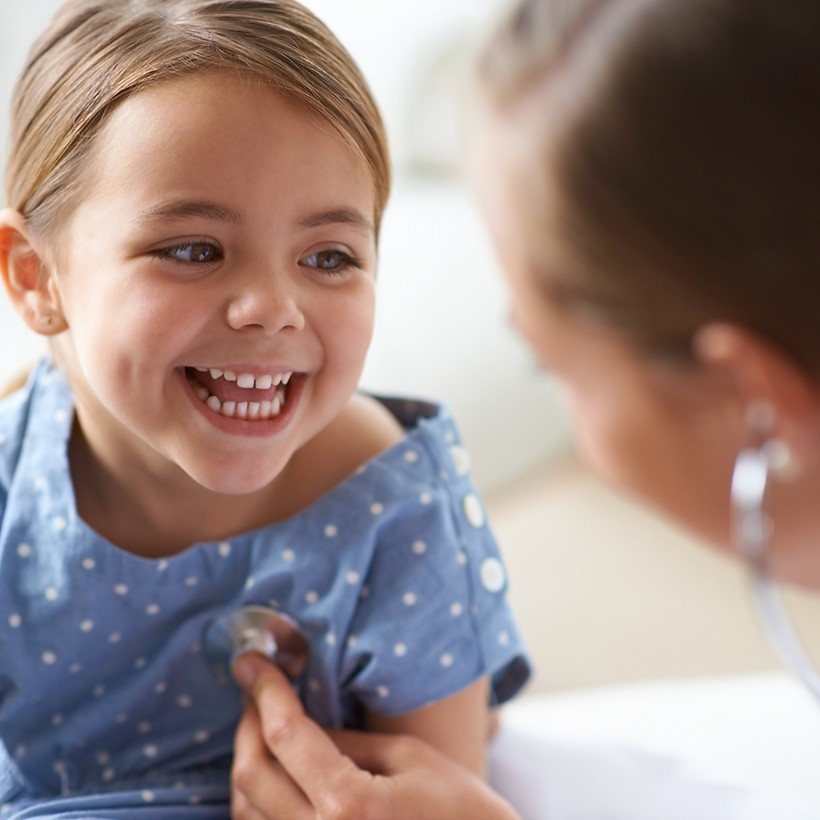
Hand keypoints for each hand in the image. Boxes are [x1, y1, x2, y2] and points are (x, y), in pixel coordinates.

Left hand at [231, 653, 518, 819]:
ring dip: (248, 760)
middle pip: (252, 773)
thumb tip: (300, 721)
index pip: (284, 735)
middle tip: (256, 689)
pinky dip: (257, 799)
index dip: (265, 690)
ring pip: (246, 810)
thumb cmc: (459, 811)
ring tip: (262, 724)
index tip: (252, 661)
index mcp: (347, 806)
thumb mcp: (407, 756)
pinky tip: (275, 771)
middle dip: (247, 722)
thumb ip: (345, 740)